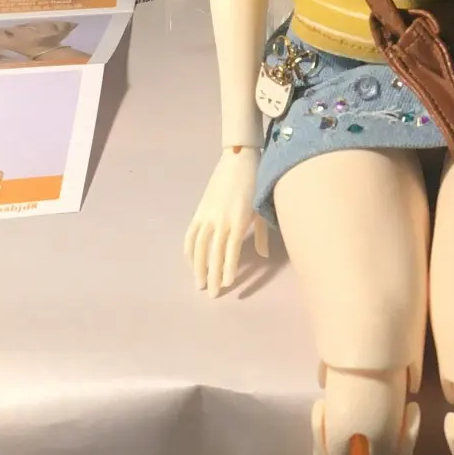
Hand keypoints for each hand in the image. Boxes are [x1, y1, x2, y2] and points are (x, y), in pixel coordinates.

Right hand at [185, 147, 268, 294]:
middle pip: (215, 253)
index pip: (231, 251)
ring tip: (200, 283)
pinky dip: (189, 250)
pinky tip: (191, 262)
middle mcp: (221, 221)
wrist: (239, 160)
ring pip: (199, 247)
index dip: (228, 268)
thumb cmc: (256, 185)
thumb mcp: (261, 210)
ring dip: (198, 267)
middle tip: (212, 294)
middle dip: (214, 275)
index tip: (228, 284)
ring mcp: (207, 216)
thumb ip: (261, 234)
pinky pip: (191, 234)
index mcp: (238, 221)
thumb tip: (264, 256)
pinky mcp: (199, 211)